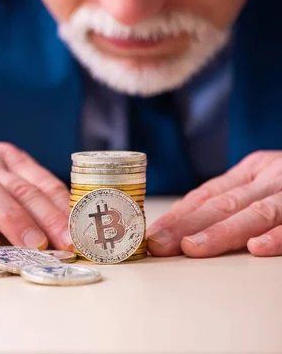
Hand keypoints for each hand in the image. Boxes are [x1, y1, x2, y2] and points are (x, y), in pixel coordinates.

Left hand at [147, 151, 281, 257]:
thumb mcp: (263, 179)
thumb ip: (229, 196)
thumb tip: (182, 214)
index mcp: (251, 172)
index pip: (207, 195)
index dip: (177, 216)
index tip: (151, 235)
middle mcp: (268, 180)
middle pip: (223, 204)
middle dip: (187, 226)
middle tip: (160, 245)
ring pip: (255, 213)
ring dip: (221, 232)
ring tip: (192, 247)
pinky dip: (276, 236)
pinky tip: (256, 248)